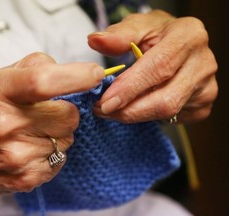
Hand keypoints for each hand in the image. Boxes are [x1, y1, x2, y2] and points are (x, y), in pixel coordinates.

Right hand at [0, 52, 104, 207]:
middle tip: (46, 112)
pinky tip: (30, 149)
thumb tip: (70, 71)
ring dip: (58, 132)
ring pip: (68, 137)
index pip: (43, 81)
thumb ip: (33, 68)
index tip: (95, 74)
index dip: (76, 76)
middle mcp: (7, 125)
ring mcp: (18, 155)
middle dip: (66, 110)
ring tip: (32, 132)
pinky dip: (52, 151)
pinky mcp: (28, 177)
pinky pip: (61, 157)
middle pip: (69, 114)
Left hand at [88, 10, 217, 123]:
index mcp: (189, 36)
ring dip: (135, 115)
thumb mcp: (139, 26)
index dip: (130, 88)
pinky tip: (137, 106)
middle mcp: (203, 64)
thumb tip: (96, 41)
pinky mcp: (203, 106)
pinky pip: (172, 119)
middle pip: (165, 100)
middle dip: (129, 110)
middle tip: (103, 110)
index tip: (105, 102)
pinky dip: (149, 116)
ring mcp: (206, 88)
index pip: (158, 67)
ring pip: (167, 113)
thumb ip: (118, 35)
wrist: (180, 46)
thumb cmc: (158, 34)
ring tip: (113, 109)